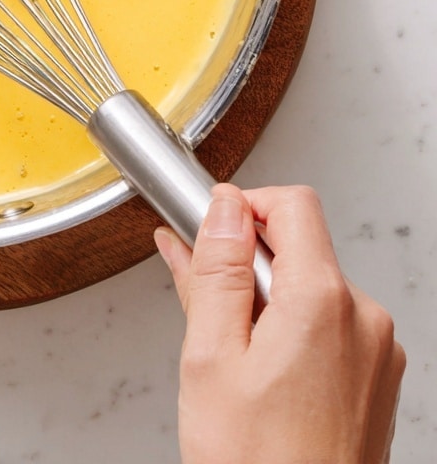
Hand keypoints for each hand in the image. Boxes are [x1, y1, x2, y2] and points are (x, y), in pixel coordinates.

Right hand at [155, 184, 403, 463]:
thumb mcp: (211, 357)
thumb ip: (218, 269)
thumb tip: (222, 207)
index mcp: (324, 302)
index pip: (290, 204)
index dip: (241, 208)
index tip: (207, 233)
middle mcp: (364, 319)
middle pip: (299, 248)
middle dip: (247, 268)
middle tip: (207, 314)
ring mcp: (377, 352)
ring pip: (311, 290)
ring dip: (267, 306)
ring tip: (234, 362)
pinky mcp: (378, 380)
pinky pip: (330, 327)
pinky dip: (292, 335)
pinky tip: (261, 378)